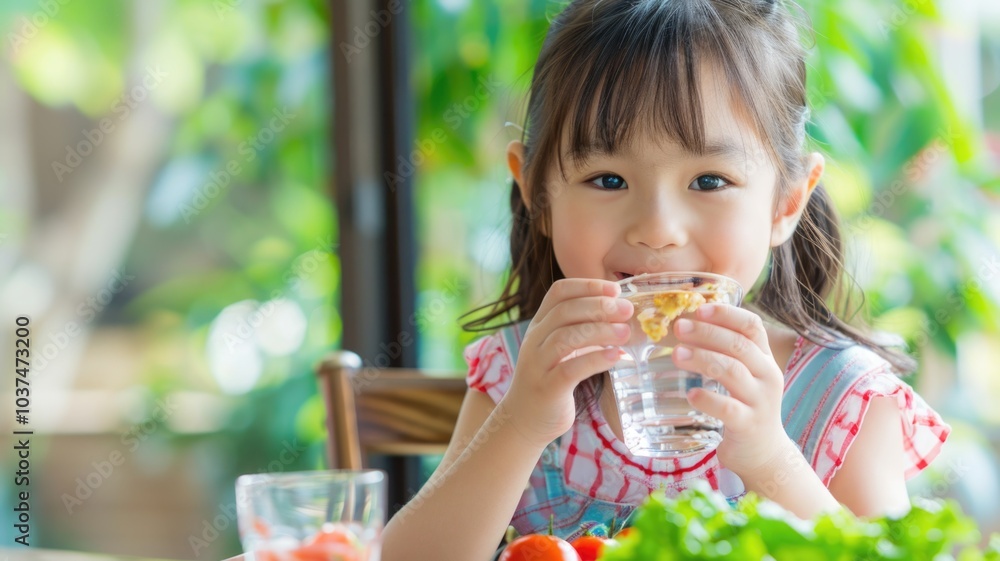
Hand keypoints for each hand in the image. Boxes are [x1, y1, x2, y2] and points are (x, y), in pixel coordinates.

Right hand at [500, 278, 632, 447]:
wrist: (523, 420)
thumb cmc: (551, 380)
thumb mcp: (561, 350)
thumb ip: (581, 330)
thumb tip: (621, 314)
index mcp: (539, 325)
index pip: (559, 293)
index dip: (588, 286)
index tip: (616, 289)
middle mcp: (535, 340)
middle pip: (565, 311)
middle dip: (599, 306)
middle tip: (627, 310)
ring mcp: (538, 364)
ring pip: (566, 337)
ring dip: (600, 331)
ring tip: (626, 333)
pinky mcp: (547, 388)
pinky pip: (571, 369)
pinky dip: (595, 360)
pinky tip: (616, 357)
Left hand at [670, 304, 790, 476]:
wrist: (763, 453)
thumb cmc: (744, 406)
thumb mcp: (743, 375)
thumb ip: (724, 352)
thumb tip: (685, 325)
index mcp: (765, 359)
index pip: (752, 326)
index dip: (727, 314)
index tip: (699, 308)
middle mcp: (768, 376)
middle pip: (740, 345)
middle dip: (707, 332)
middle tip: (678, 327)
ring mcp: (761, 401)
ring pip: (733, 371)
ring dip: (702, 359)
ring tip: (676, 355)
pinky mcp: (749, 425)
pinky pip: (728, 409)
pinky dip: (708, 399)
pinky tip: (690, 394)